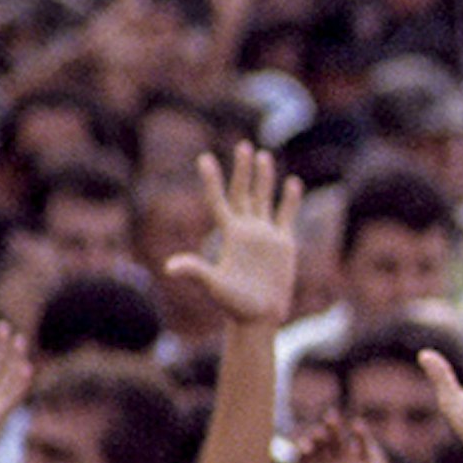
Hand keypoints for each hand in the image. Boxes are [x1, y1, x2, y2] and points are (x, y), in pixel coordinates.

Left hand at [165, 146, 303, 326]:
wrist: (260, 316)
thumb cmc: (234, 303)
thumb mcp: (214, 285)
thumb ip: (195, 272)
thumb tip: (170, 267)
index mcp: (230, 234)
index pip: (219, 200)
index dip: (212, 180)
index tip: (204, 158)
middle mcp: (246, 229)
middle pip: (243, 192)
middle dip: (243, 170)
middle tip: (243, 146)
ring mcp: (265, 234)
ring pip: (264, 199)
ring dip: (264, 178)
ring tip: (263, 155)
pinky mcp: (283, 243)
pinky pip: (286, 215)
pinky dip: (289, 199)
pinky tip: (292, 183)